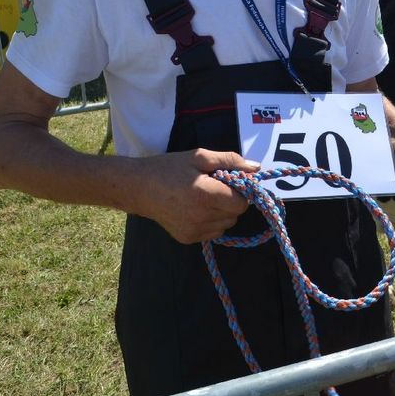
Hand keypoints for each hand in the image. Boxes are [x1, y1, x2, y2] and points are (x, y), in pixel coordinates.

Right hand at [136, 149, 259, 243]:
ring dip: (222, 212)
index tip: (230, 182)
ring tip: (204, 198)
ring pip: (226, 224)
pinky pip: (213, 232)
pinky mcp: (187, 239)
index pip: (242, 202)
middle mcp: (201, 217)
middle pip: (235, 214)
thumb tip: (256, 168)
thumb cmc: (170, 168)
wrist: (138, 188)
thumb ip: (230, 160)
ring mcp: (194, 231)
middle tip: (215, 187)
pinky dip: (212, 221)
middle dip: (231, 200)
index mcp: (206, 195)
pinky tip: (196, 209)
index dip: (241, 191)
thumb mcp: (200, 156)